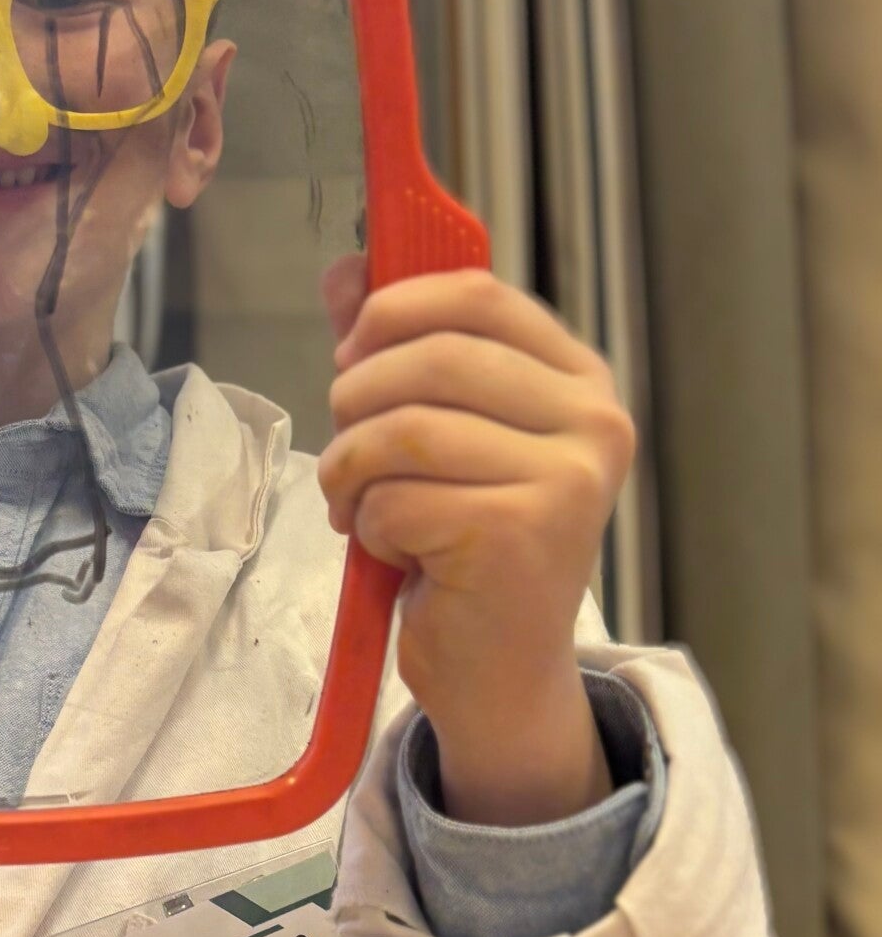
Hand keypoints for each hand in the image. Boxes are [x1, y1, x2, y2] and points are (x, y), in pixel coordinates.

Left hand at [315, 259, 636, 825]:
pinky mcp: (519, 536)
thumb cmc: (464, 541)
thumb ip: (394, 347)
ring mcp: (564, 481)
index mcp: (578, 380)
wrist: (500, 669)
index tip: (351, 350)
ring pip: (405, 431)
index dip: (392, 309)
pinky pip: (397, 500)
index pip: (476, 297)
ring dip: (351, 472)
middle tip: (346, 452)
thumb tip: (345, 267)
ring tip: (359, 506)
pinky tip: (397, 554)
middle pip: (433, 358)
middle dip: (357, 401)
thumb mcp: (435, 432)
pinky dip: (369, 526)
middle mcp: (591, 423)